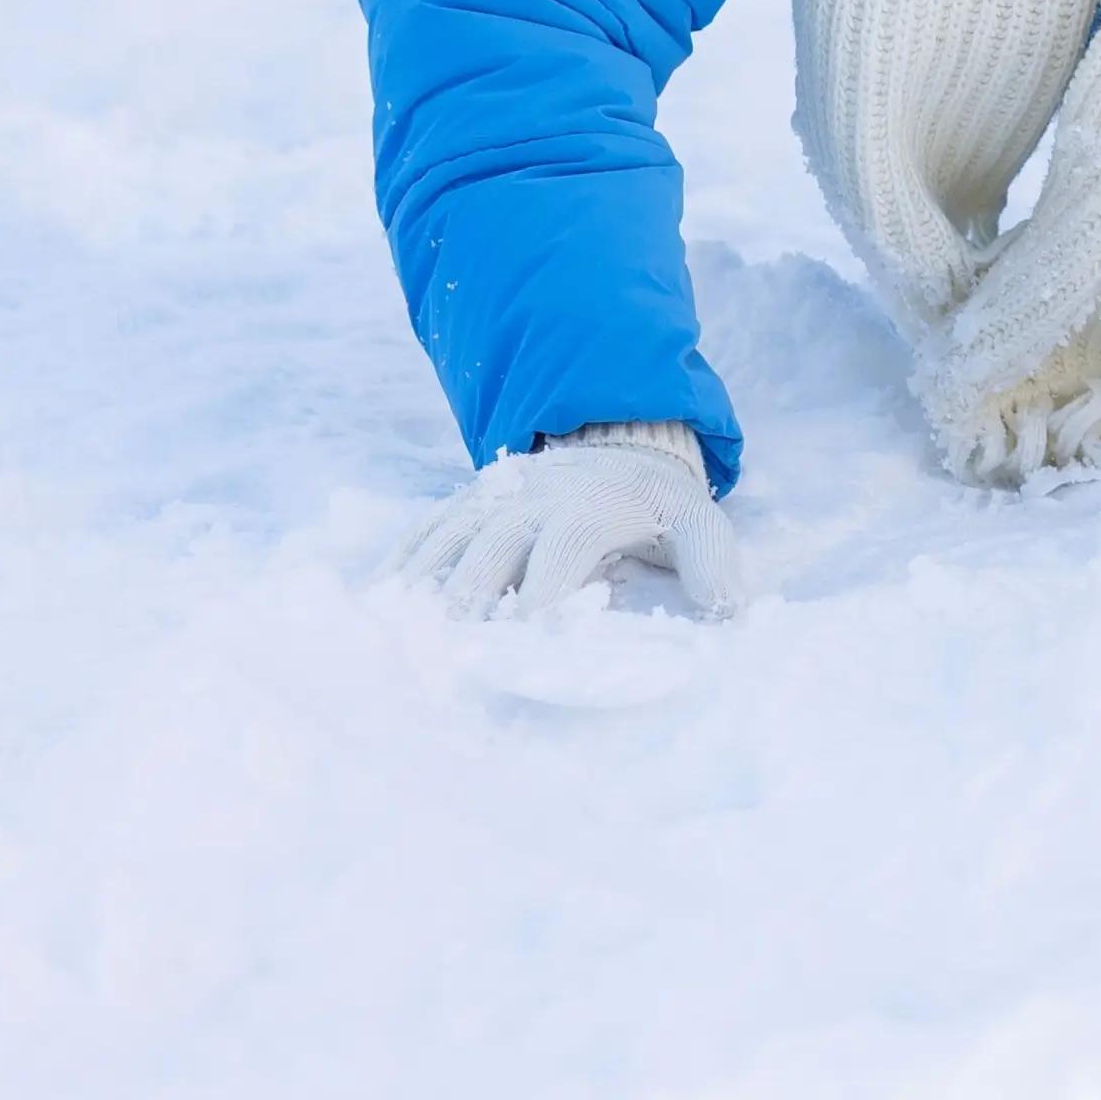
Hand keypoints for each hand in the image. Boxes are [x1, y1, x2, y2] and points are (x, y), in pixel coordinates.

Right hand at [395, 421, 749, 618]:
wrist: (617, 443)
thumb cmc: (658, 503)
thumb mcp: (700, 523)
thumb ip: (714, 567)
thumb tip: (727, 618)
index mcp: (590, 505)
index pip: (560, 550)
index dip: (542, 594)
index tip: (524, 643)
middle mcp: (531, 498)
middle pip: (490, 547)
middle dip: (466, 600)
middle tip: (444, 656)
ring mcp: (490, 497)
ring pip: (445, 538)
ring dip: (418, 585)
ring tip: (391, 636)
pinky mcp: (463, 503)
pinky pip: (421, 533)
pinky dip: (396, 567)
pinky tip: (373, 606)